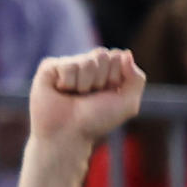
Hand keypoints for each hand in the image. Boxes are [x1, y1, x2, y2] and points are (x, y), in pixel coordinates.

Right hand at [26, 48, 144, 145]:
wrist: (68, 134)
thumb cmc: (97, 120)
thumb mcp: (127, 103)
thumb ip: (136, 78)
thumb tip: (126, 53)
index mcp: (107, 72)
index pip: (117, 56)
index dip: (115, 77)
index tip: (107, 94)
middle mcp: (88, 66)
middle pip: (102, 55)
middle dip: (100, 79)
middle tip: (89, 96)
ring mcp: (69, 65)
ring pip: (86, 61)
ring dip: (84, 84)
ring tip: (75, 96)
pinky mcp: (50, 67)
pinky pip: (67, 65)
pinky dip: (68, 83)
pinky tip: (61, 91)